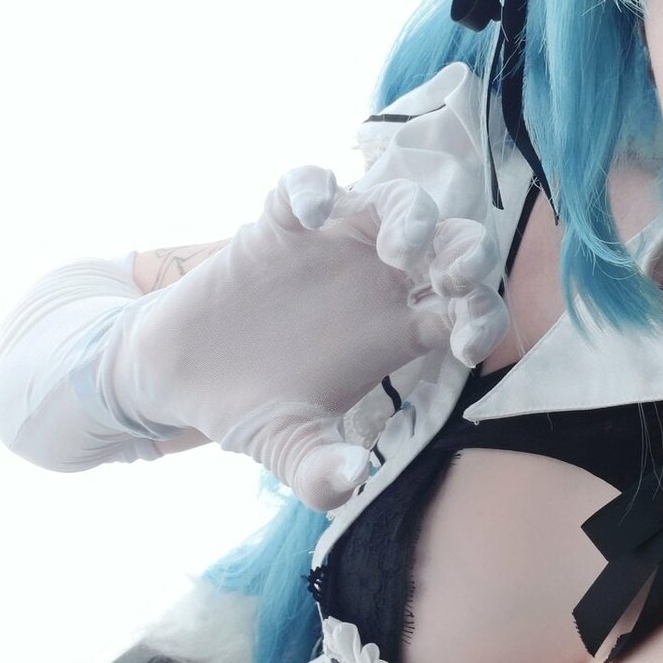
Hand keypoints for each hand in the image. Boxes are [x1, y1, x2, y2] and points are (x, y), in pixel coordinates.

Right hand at [94, 164, 509, 508]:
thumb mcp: (288, 450)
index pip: (468, 310)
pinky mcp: (280, 225)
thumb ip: (321, 473)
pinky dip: (315, 186)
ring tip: (396, 248)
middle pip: (452, 243)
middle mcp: (379, 280)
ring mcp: (334, 245)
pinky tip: (310, 212)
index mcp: (400, 331)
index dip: (482, 319)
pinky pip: (308, 183)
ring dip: (411, 215)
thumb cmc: (252, 409)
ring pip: (397, 200)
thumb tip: (355, 479)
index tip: (466, 346)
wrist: (179, 381)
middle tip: (451, 279)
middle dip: (467, 251)